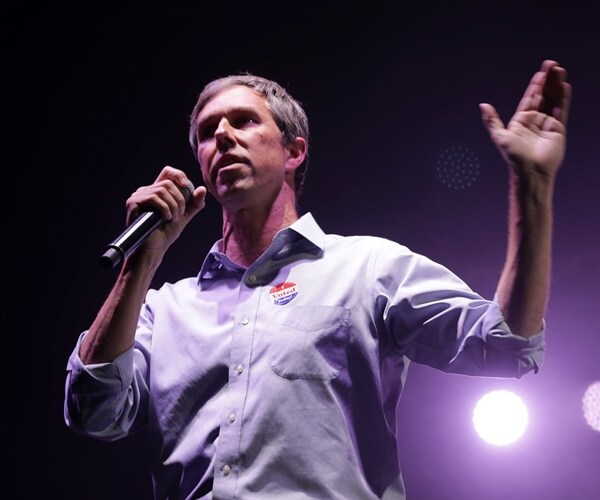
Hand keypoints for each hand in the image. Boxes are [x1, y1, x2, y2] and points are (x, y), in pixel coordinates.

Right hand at [125, 166, 206, 256]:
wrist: (154, 249)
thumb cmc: (166, 233)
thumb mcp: (184, 216)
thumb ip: (194, 204)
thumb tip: (202, 189)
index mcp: (157, 191)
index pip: (167, 172)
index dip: (179, 175)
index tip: (187, 186)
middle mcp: (146, 191)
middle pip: (168, 183)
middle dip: (179, 199)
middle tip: (179, 214)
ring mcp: (138, 196)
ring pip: (161, 190)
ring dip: (173, 205)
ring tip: (173, 219)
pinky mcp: (133, 203)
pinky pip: (152, 197)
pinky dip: (164, 208)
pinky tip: (166, 218)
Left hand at [479, 60, 570, 178]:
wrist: (530, 170)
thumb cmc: (513, 156)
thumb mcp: (499, 136)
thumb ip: (492, 120)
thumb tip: (482, 105)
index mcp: (521, 121)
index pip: (530, 98)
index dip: (535, 86)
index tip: (540, 74)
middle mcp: (535, 120)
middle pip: (543, 96)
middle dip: (547, 80)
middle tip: (552, 64)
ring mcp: (547, 124)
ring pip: (553, 100)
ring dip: (556, 85)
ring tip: (559, 70)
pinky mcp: (558, 128)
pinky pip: (561, 109)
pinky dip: (563, 97)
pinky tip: (565, 85)